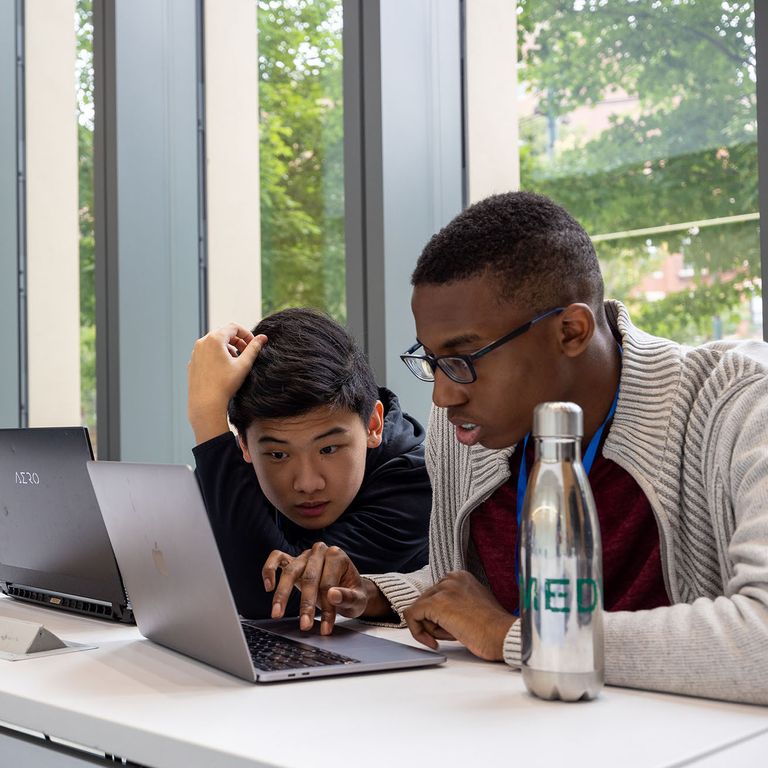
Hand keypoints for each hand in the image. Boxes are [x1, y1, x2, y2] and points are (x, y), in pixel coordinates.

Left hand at [187, 323, 265, 443]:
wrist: (205, 403)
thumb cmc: (225, 384)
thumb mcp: (244, 365)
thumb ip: (254, 348)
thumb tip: (263, 337)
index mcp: (215, 339)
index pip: (234, 327)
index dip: (246, 334)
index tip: (253, 345)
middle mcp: (202, 342)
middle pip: (224, 333)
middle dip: (237, 341)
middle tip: (247, 353)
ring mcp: (195, 352)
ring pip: (215, 343)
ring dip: (228, 348)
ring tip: (236, 362)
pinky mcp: (193, 362)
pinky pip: (207, 353)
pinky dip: (217, 355)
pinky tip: (224, 369)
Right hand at [262, 543, 370, 634]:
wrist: (347, 589)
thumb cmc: (352, 593)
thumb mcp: (358, 599)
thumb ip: (348, 597)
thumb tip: (333, 595)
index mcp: (337, 555)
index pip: (328, 583)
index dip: (327, 607)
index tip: (325, 627)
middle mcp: (320, 551)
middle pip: (309, 577)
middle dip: (305, 604)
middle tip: (304, 625)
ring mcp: (304, 554)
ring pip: (290, 570)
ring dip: (282, 594)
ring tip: (277, 614)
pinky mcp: (292, 559)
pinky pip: (277, 557)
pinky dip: (269, 569)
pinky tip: (268, 587)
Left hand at [404, 571, 514, 660]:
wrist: (503, 636)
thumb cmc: (493, 628)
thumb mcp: (472, 605)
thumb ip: (455, 602)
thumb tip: (438, 611)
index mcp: (460, 576)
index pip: (435, 594)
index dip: (440, 615)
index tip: (451, 628)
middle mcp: (451, 578)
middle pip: (426, 602)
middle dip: (435, 621)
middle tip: (453, 634)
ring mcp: (443, 589)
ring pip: (419, 610)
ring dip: (431, 628)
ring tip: (453, 635)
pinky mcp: (435, 604)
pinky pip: (411, 616)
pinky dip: (417, 632)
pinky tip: (433, 643)